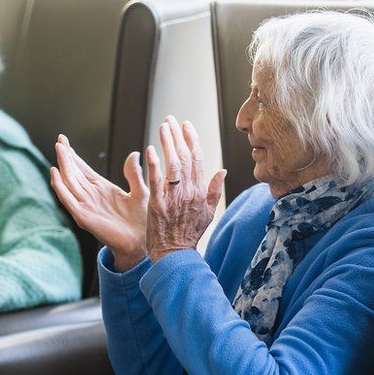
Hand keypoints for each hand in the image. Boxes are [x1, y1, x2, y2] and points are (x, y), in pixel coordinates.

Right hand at [50, 134, 148, 270]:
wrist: (142, 242)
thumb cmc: (142, 220)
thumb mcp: (141, 191)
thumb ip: (134, 174)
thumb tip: (134, 153)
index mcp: (102, 189)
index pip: (83, 169)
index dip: (74, 155)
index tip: (65, 140)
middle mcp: (91, 196)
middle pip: (73, 173)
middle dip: (66, 156)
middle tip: (59, 140)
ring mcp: (85, 206)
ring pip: (70, 182)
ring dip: (63, 166)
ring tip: (59, 150)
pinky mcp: (83, 217)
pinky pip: (68, 200)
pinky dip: (60, 187)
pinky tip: (55, 174)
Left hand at [145, 116, 225, 261]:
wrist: (175, 255)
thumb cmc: (190, 234)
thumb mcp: (208, 212)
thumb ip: (215, 190)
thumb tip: (222, 170)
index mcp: (200, 192)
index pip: (197, 159)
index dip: (192, 140)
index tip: (186, 125)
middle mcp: (189, 192)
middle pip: (184, 157)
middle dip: (178, 135)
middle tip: (171, 119)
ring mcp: (174, 198)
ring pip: (172, 165)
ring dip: (167, 144)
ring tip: (162, 127)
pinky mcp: (158, 205)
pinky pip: (156, 182)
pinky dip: (154, 165)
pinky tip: (151, 150)